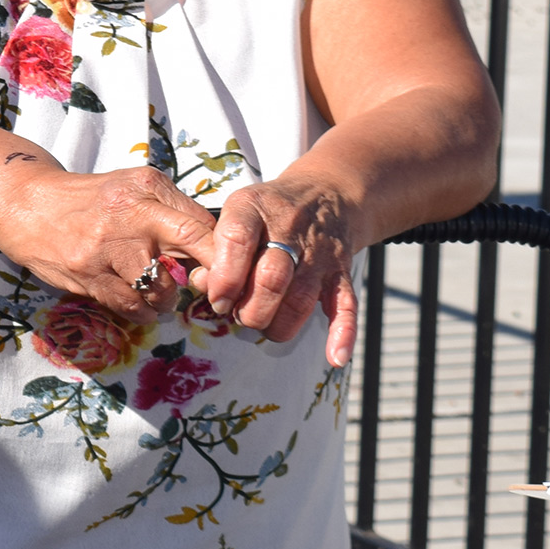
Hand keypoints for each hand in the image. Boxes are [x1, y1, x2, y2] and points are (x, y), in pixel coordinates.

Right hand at [0, 163, 217, 324]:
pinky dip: (142, 311)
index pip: (203, 224)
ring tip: (160, 294)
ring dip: (166, 299)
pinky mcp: (87, 274)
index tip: (228, 272)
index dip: (224, 255)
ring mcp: (106, 247)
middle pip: (193, 250)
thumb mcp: (134, 187)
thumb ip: (174, 210)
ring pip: (161, 288)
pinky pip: (130, 305)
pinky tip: (139, 304)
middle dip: (208, 279)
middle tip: (210, 291)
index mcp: (148, 189)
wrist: (27, 204)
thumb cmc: (92, 199)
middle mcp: (130, 214)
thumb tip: (219, 248)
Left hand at [197, 179, 364, 364]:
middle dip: (251, 309)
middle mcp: (289, 228)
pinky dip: (343, 332)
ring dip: (279, 323)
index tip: (217, 299)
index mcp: (253, 208)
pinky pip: (346, 304)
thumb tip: (203, 285)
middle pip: (271, 277)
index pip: (237, 240)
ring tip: (263, 325)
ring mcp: (319, 252)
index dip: (224, 278)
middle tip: (239, 316)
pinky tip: (335, 356)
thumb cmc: (266, 210)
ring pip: (301, 297)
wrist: (325, 192)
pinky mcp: (341, 271)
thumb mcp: (234, 212)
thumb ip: (214, 246)